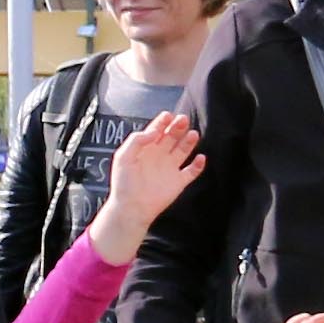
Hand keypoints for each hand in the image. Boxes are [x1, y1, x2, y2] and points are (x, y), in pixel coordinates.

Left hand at [88, 108, 205, 256]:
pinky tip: (200, 157)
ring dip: (189, 141)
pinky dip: (198, 164)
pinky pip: (192, 171)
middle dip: (177, 127)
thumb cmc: (124, 183)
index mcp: (145, 149)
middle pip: (172, 137)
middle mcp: (159, 156)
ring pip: (184, 150)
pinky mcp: (179, 181)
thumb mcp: (123, 157)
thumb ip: (136, 141)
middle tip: (183, 119)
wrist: (131, 207)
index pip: (156, 130)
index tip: (168, 115)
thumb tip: (154, 131)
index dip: (162, 122)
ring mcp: (170, 168)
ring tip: (192, 134)